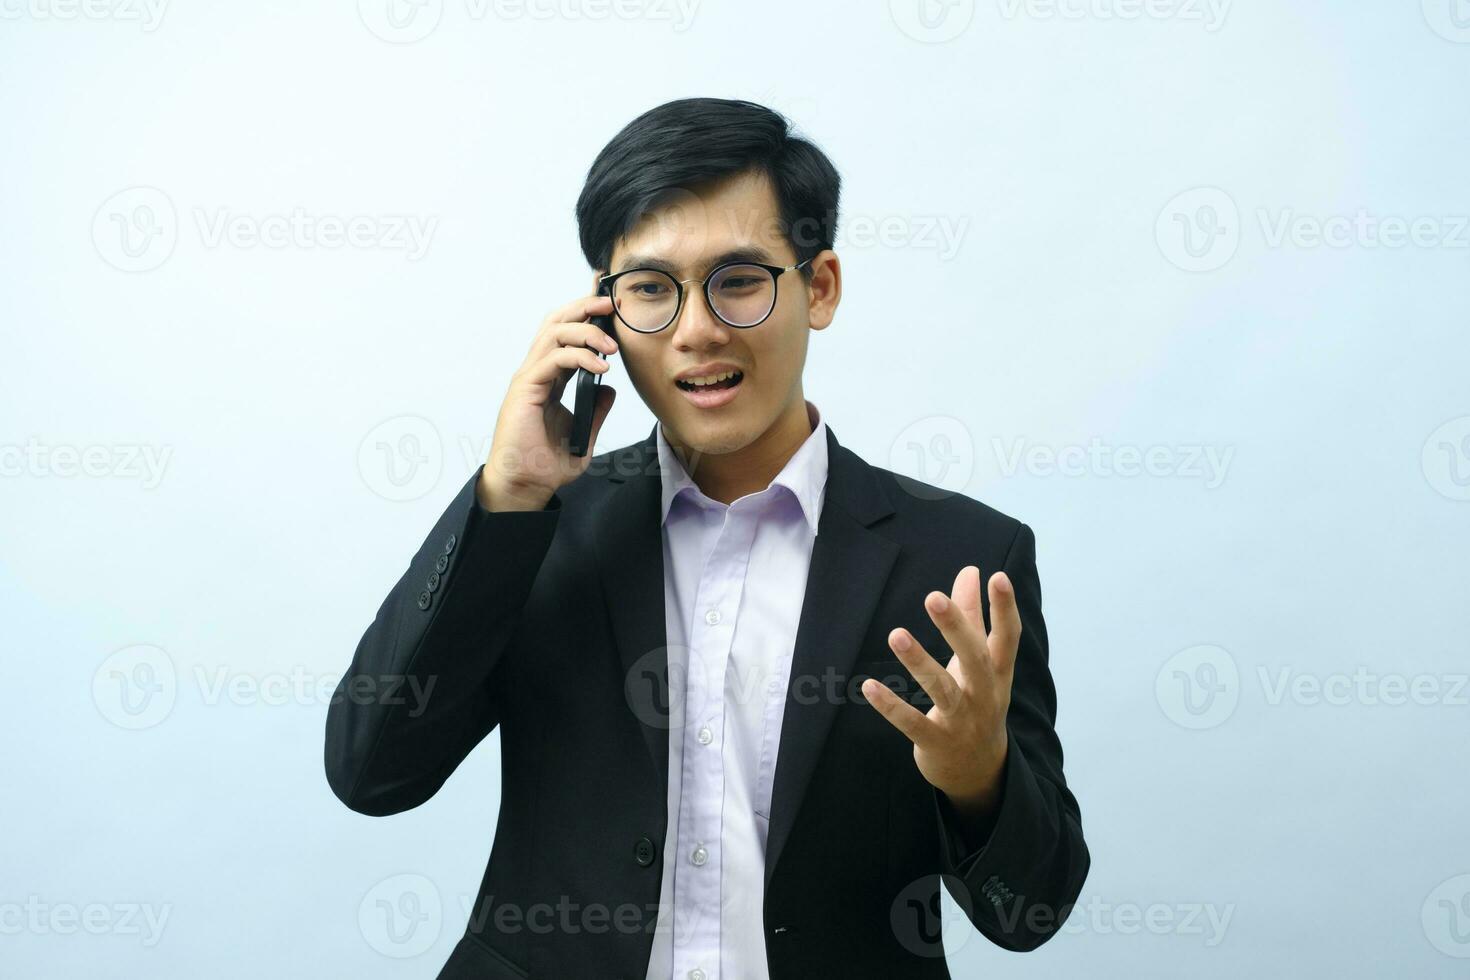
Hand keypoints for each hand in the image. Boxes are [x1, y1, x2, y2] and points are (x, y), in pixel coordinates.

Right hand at [478, 293, 618, 510]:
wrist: (525, 486)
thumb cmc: (545, 465)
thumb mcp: (583, 435)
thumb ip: (596, 411)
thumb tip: (611, 390)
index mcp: (550, 380)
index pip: (566, 335)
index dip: (586, 316)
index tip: (611, 308)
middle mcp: (537, 372)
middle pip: (557, 322)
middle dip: (585, 307)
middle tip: (612, 306)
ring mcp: (529, 378)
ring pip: (554, 333)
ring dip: (586, 331)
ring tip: (611, 346)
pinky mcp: (525, 388)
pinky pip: (553, 359)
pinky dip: (580, 357)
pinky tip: (601, 368)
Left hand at [861, 565, 1019, 815]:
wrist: (980, 771)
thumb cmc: (979, 701)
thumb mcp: (981, 662)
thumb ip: (973, 616)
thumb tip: (971, 571)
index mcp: (998, 673)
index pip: (1006, 637)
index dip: (1004, 608)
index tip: (998, 577)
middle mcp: (985, 695)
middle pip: (975, 659)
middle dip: (956, 628)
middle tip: (933, 597)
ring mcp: (962, 722)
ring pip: (942, 690)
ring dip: (919, 662)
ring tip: (896, 634)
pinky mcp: (936, 742)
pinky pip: (912, 723)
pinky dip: (891, 706)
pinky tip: (869, 686)